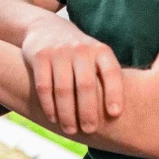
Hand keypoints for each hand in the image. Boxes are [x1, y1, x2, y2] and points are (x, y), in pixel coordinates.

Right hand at [20, 16, 123, 133]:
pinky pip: (44, 86)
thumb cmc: (79, 54)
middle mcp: (81, 49)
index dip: (114, 93)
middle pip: (86, 85)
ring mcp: (59, 52)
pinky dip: (49, 105)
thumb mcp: (96, 57)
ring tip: (70, 130)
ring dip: (67, 113)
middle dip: (88, 111)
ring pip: (64, 89)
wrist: (45, 28)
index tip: (114, 114)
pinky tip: (53, 118)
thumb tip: (119, 116)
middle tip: (90, 130)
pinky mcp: (39, 56)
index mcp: (101, 51)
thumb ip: (106, 79)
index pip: (111, 72)